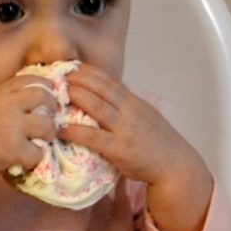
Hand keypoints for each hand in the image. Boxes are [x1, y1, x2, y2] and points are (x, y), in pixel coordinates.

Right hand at [0, 74, 64, 180]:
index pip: (31, 79)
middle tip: (49, 119)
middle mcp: (6, 105)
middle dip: (52, 109)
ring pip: (47, 125)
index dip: (46, 88)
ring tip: (40, 141)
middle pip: (44, 97)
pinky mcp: (13, 148)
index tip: (47, 99)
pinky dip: (34, 158)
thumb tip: (34, 96)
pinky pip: (38, 152)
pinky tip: (24, 159)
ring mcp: (11, 126)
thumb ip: (5, 99)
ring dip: (48, 135)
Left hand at [59, 65, 214, 230]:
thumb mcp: (144, 116)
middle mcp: (130, 111)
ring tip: (55, 93)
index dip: (89, 72)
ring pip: (97, 107)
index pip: (109, 81)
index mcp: (134, 103)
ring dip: (75, 97)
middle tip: (55, 75)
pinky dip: (74, 131)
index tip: (70, 65)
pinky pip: (93, 137)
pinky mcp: (119, 149)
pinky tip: (59, 129)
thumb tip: (106, 95)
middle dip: (78, 79)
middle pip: (101, 88)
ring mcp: (125, 129)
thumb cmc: (156, 142)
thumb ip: (125, 106)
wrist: (175, 165)